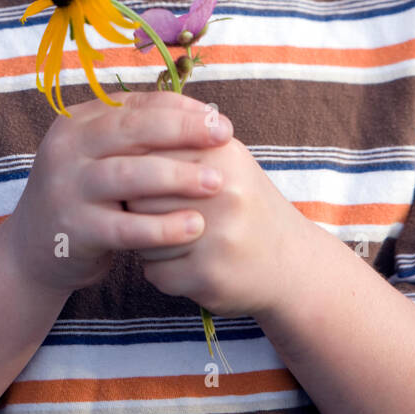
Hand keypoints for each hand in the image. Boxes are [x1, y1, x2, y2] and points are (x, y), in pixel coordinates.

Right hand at [3, 91, 233, 295]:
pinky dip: (162, 227)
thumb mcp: (103, 156)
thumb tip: (206, 115)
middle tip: (224, 137)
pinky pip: (124, 227)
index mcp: (78, 122)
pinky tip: (193, 227)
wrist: (33, 250)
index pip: (136, 105)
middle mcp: (67, 149)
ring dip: (177, 177)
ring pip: (128, 175)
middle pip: (131, 131)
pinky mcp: (74, 230)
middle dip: (182, 131)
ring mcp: (67, 189)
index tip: (218, 119)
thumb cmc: (88, 195)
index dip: (181, 109)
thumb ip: (141, 134)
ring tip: (217, 182)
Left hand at [125, 129, 309, 318]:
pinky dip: (162, 272)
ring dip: (147, 243)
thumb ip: (181, 141)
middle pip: (139, 196)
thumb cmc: (245, 204)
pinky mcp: (210, 276)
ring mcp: (217, 236)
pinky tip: (187, 265)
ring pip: (142, 238)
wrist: (292, 262)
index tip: (143, 181)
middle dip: (137, 208)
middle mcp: (223, 191)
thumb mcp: (226, 161)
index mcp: (222, 153)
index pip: (148, 154)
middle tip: (155, 213)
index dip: (138, 172)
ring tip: (174, 239)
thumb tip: (122, 136)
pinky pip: (155, 273)